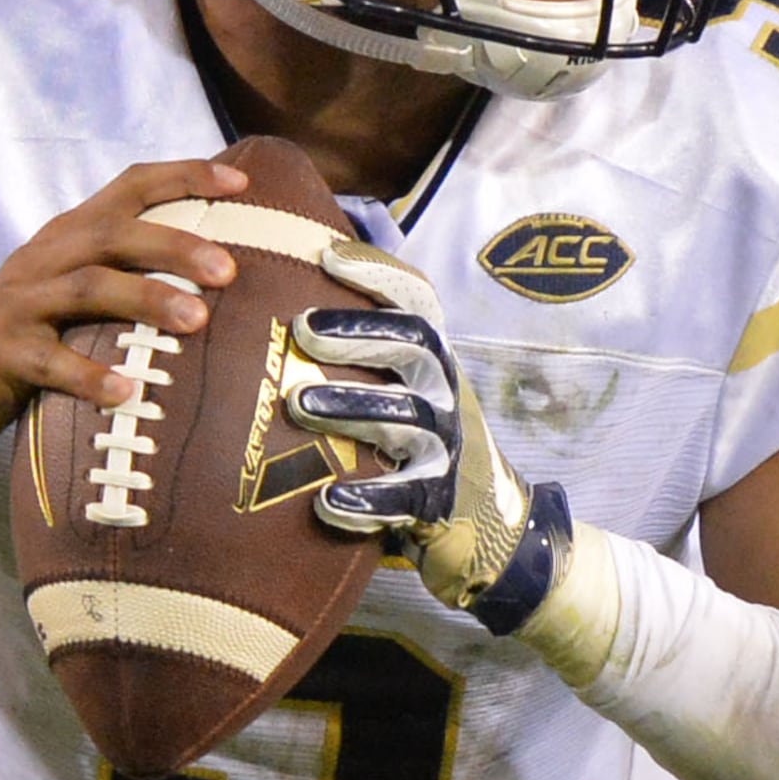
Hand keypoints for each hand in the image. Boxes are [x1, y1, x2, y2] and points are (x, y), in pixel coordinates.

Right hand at [0, 159, 245, 461]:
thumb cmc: (30, 334)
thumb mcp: (75, 291)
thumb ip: (128, 273)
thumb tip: (221, 277)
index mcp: (69, 235)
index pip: (129, 186)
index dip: (182, 176)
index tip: (239, 184)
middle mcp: (45, 257)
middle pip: (114, 234)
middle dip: (175, 246)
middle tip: (229, 270)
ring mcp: (20, 303)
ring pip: (87, 288)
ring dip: (146, 300)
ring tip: (197, 321)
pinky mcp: (2, 353)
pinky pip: (49, 361)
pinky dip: (89, 375)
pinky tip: (127, 391)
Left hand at [288, 291, 569, 633]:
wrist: (487, 522)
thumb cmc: (420, 444)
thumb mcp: (405, 389)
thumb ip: (366, 353)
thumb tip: (291, 298)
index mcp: (433, 359)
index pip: (415, 301)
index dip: (378, 274)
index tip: (327, 257)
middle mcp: (446, 391)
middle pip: (414, 346)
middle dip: (358, 334)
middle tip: (300, 330)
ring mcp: (447, 444)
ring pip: (407, 415)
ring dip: (352, 407)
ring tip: (299, 405)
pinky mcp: (439, 499)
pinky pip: (404, 496)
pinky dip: (366, 501)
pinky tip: (326, 502)